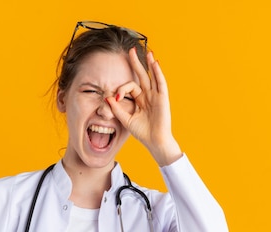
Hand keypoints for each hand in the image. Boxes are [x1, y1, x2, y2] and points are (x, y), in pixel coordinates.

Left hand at [106, 48, 182, 165]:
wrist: (154, 141)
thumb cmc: (142, 132)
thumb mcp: (126, 119)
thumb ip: (116, 109)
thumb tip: (107, 98)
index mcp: (140, 100)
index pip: (129, 87)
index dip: (121, 89)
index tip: (116, 97)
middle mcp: (148, 95)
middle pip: (141, 75)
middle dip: (136, 63)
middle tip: (131, 51)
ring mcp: (156, 96)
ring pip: (152, 76)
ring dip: (150, 64)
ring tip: (148, 52)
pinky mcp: (163, 98)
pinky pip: (161, 83)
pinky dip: (158, 73)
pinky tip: (155, 63)